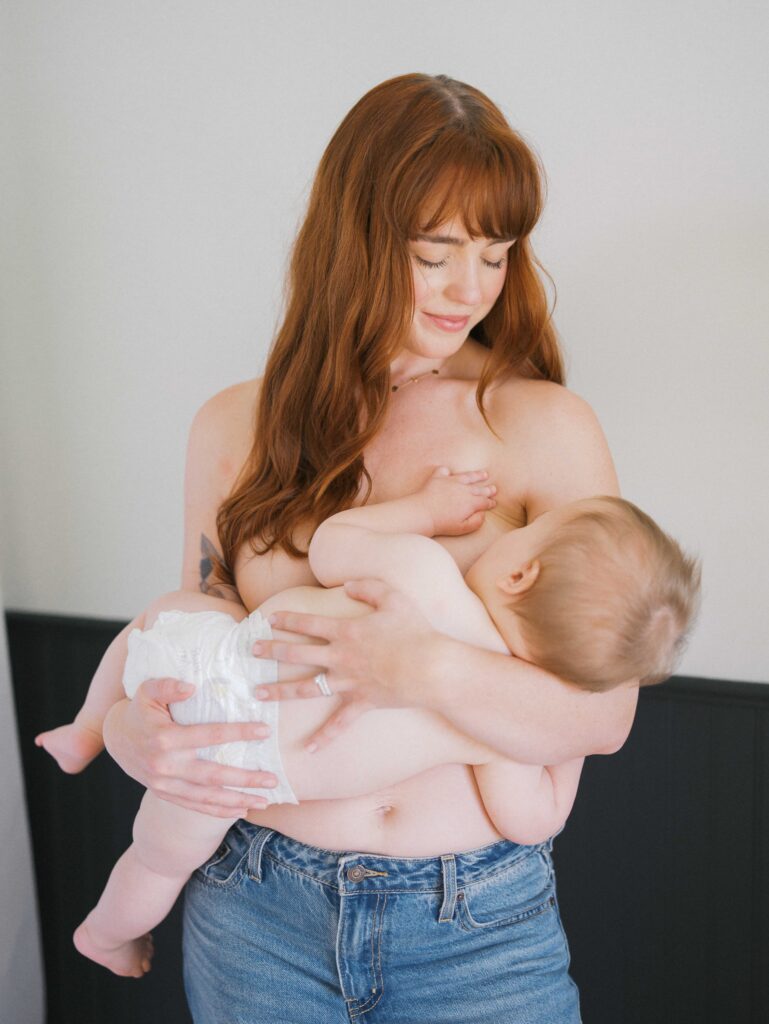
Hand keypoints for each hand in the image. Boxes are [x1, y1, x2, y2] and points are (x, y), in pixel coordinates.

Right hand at [102, 678, 278, 817]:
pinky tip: (242, 810)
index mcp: (165, 738)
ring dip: (238, 800)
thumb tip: (191, 687)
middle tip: (273, 778)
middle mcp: (166, 766)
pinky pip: (195, 807)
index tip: (265, 731)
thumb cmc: (140, 710)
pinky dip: (219, 811)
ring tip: (265, 800)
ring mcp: (165, 784)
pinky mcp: (166, 794)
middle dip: (245, 779)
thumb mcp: (147, 690)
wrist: (117, 738)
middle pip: (213, 775)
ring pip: (206, 797)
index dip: (239, 733)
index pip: (210, 736)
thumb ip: (168, 686)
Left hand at [253, 579, 437, 750]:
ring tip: (258, 693)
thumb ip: (369, 587)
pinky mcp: (361, 703)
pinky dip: (324, 737)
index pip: (308, 623)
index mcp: (346, 631)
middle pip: (297, 654)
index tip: (269, 620)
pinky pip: (339, 724)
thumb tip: (348, 585)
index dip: (287, 620)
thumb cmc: (416, 631)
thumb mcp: (394, 598)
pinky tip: (308, 749)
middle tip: (252, 651)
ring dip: (279, 691)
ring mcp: (348, 682)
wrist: (432, 668)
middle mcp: (340, 657)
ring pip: (305, 688)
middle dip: (272, 651)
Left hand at [419, 466, 495, 535]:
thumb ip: (476, 522)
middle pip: (479, 488)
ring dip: (477, 475)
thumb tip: (483, 514)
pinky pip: (444, 471)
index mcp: (470, 502)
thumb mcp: (463, 528)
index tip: (493, 502)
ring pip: (467, 476)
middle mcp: (463, 489)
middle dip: (487, 489)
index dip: (490, 502)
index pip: (484, 501)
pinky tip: (449, 472)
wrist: (424, 513)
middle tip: (494, 488)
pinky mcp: (438, 478)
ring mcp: (451, 481)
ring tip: (484, 474)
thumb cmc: (443, 524)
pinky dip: (447, 471)